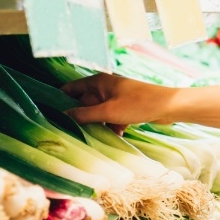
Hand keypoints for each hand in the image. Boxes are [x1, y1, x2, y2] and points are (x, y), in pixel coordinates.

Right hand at [60, 73, 177, 132]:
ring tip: (92, 137)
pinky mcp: (126, 107)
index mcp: (98, 81)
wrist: (169, 106)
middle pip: (84, 103)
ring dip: (97, 124)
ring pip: (98, 112)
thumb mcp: (108, 111)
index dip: (60, 99)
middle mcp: (105, 87)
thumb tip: (63, 116)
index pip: (71, 88)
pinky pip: (112, 117)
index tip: (49, 114)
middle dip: (80, 117)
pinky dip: (113, 126)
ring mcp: (116, 97)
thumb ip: (84, 114)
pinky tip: (116, 136)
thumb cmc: (138, 104)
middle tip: (69, 132)